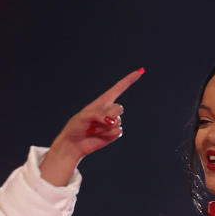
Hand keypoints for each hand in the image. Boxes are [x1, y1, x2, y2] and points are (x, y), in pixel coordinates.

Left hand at [39, 68, 143, 185]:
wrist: (74, 144)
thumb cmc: (76, 127)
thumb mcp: (84, 116)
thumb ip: (99, 115)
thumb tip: (112, 122)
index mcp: (102, 101)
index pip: (119, 88)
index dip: (129, 80)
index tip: (140, 71)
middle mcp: (109, 110)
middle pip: (119, 108)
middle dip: (110, 114)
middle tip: (96, 121)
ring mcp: (112, 122)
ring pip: (118, 121)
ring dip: (104, 127)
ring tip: (94, 129)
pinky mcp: (113, 134)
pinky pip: (118, 132)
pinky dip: (108, 135)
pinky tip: (99, 135)